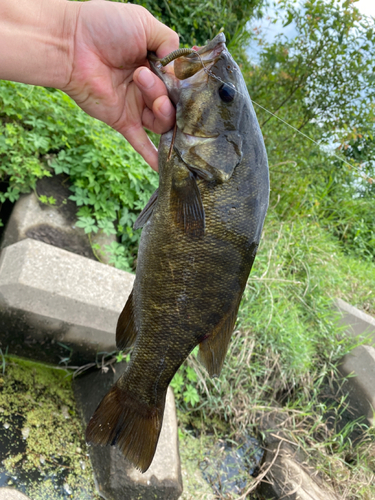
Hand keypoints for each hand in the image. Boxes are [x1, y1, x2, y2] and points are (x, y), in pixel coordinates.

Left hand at [63, 1, 178, 169]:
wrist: (70, 44)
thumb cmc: (103, 27)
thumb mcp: (145, 24)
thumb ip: (169, 43)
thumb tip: (180, 70)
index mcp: (156, 65)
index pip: (181, 83)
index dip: (186, 83)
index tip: (187, 78)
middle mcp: (148, 88)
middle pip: (175, 104)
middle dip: (167, 92)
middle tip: (144, 75)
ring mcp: (136, 106)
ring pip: (163, 120)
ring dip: (162, 109)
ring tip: (145, 89)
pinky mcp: (122, 121)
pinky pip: (141, 142)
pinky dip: (152, 156)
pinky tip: (164, 166)